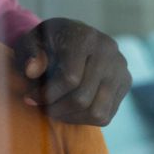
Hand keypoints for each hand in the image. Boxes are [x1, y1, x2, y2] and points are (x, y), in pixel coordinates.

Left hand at [13, 17, 131, 125]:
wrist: (73, 35)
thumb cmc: (48, 41)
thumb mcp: (31, 41)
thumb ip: (28, 54)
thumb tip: (31, 72)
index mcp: (85, 37)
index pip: (69, 78)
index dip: (46, 94)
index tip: (29, 97)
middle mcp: (108, 51)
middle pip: (83, 98)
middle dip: (56, 108)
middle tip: (42, 107)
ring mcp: (120, 68)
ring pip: (96, 112)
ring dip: (70, 117)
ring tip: (54, 110)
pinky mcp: (125, 83)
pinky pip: (105, 116)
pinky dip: (84, 119)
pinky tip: (69, 109)